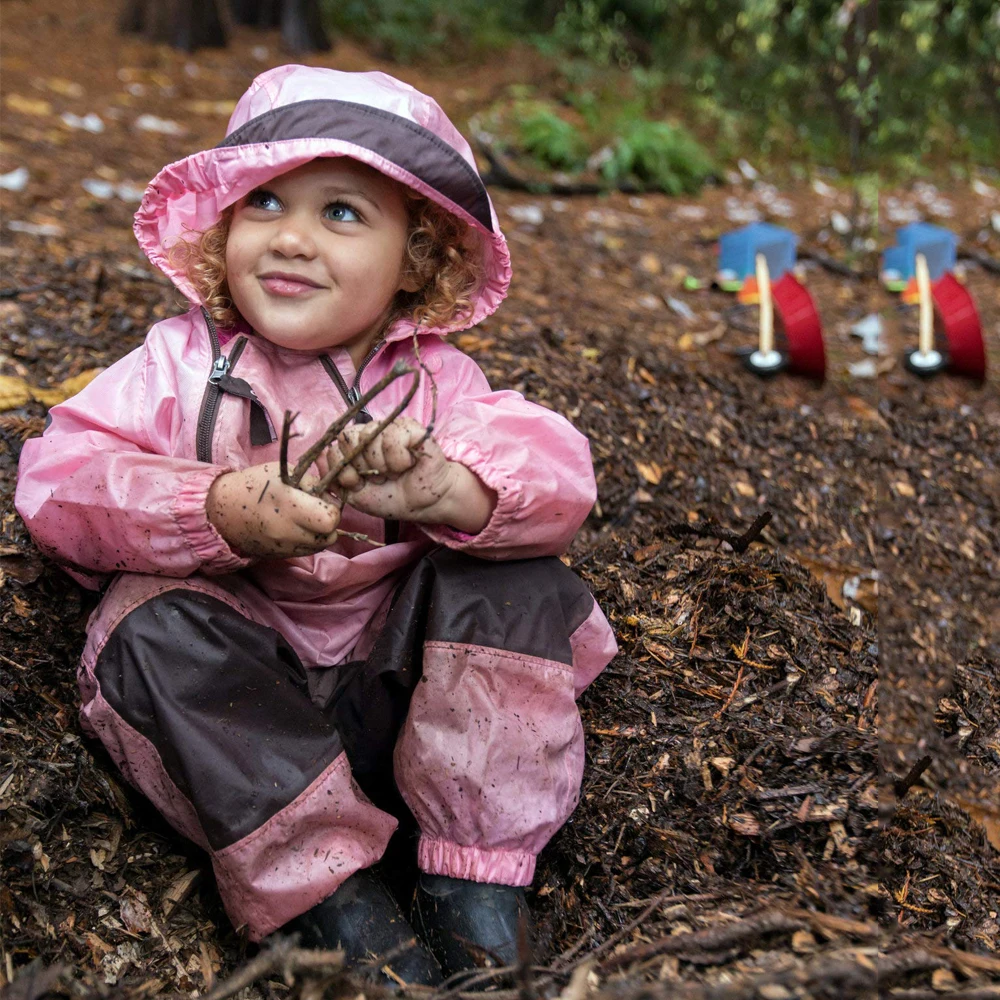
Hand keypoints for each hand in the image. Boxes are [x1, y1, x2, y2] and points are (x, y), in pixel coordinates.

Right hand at [206, 462, 341, 557]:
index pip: (330, 519)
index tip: (322, 500)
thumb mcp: (283, 472)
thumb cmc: (254, 484)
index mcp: (289, 506)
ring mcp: (283, 547)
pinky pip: (306, 552)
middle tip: (317, 510)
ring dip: (320, 533)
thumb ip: (312, 483)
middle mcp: (288, 531)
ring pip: (320, 546)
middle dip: (329, 523)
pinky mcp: (279, 556)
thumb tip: (331, 496)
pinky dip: (307, 541)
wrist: (222, 510)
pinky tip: (296, 528)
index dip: (332, 509)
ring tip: (306, 518)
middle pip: (330, 536)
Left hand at [322, 417, 495, 532]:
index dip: (342, 467)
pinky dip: (398, 458)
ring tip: (394, 472)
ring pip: (370, 437)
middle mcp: (371, 433)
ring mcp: (390, 428)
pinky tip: (407, 464)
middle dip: (361, 466)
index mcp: (356, 446)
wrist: (424, 504)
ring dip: (382, 465)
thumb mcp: (355, 494)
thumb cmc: (392, 498)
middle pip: (349, 438)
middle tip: (378, 478)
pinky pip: (393, 437)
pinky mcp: (411, 428)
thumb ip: (335, 477)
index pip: (335, 445)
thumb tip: (317, 455)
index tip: (357, 483)